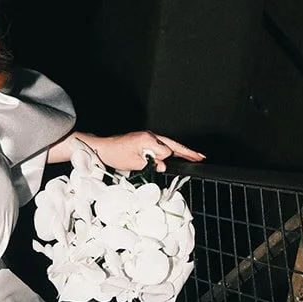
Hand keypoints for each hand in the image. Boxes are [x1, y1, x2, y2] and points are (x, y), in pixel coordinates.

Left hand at [81, 131, 204, 173]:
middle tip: (200, 157)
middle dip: (187, 151)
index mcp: (148, 139)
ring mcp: (147, 136)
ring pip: (169, 144)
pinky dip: (170, 150)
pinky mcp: (144, 139)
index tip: (161, 166)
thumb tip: (163, 165)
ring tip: (194, 156)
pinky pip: (161, 144)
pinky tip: (177, 154)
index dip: (164, 161)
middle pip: (173, 144)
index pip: (166, 152)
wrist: (102, 148)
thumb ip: (151, 164)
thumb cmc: (115, 154)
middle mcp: (150, 135)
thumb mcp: (134, 163)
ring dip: (180, 151)